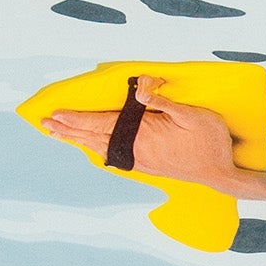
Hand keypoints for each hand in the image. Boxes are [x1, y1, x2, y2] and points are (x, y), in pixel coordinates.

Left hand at [44, 77, 251, 192]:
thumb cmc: (211, 142)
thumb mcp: (192, 114)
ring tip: (60, 134)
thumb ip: (163, 101)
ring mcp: (140, 161)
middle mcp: (136, 150)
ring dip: (79, 140)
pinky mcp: (147, 167)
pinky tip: (91, 148)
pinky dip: (97, 149)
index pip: (101, 123)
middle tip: (44, 124)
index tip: (54, 115)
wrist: (221, 175)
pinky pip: (114, 156)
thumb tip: (139, 90)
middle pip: (94, 138)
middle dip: (68, 130)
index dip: (76, 118)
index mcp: (143, 134)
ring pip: (101, 148)